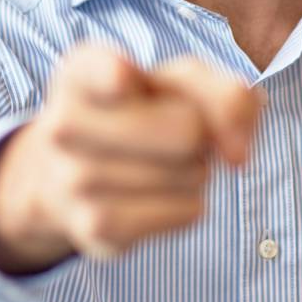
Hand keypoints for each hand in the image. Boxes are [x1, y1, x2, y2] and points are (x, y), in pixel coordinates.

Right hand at [0, 42, 262, 273]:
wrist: (73, 178)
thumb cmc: (140, 114)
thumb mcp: (182, 82)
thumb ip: (228, 95)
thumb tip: (238, 155)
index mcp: (79, 73)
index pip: (112, 73)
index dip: (123, 75)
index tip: (125, 79)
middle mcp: (64, 124)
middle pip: (188, 129)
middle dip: (200, 134)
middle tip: (168, 133)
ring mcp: (73, 181)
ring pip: (192, 173)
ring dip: (195, 170)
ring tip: (158, 163)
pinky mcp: (95, 228)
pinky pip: (187, 211)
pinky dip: (190, 203)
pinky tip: (159, 195)